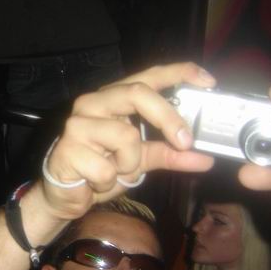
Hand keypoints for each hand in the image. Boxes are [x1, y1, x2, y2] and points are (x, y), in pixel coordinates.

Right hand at [41, 62, 216, 220]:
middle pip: (138, 93)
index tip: (208, 82)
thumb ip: (169, 154)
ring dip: (129, 163)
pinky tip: (95, 182)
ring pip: (126, 135)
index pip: (149, 75)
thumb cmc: (99, 170)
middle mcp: (94, 102)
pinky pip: (107, 168)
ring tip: (115, 171)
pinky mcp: (68, 147)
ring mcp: (78, 123)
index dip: (179, 73)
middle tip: (186, 142)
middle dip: (168, 117)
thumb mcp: (140, 160)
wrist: (63, 196)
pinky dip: (109, 181)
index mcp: (114, 98)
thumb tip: (204, 157)